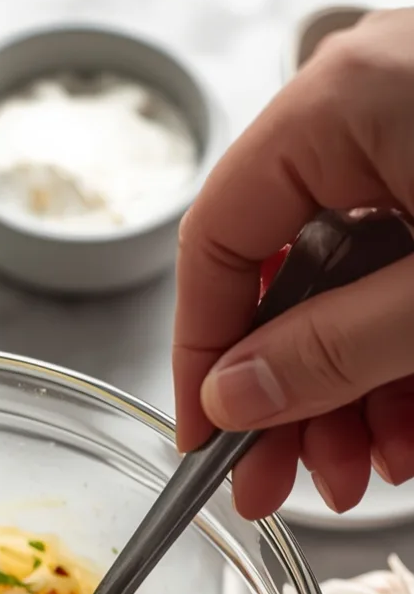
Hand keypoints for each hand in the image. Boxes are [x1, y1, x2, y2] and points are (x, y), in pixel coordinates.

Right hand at [173, 8, 413, 517]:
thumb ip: (333, 349)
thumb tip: (231, 400)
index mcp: (342, 103)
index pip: (216, 243)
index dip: (201, 356)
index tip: (205, 445)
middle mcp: (368, 106)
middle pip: (280, 275)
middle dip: (289, 397)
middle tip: (284, 490)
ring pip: (346, 286)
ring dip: (350, 393)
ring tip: (367, 476)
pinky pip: (401, 270)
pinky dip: (402, 354)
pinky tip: (409, 426)